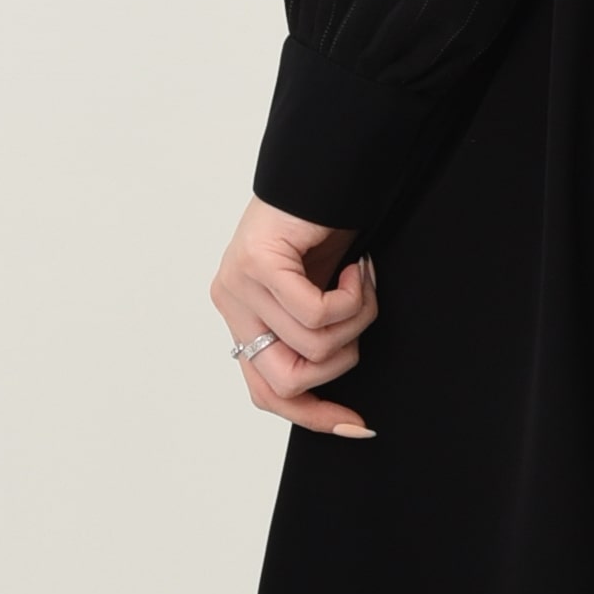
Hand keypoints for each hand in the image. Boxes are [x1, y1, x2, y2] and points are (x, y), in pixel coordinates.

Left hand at [211, 198, 378, 437]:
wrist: (325, 169)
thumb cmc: (326, 226)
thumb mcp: (318, 293)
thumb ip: (309, 333)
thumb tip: (335, 392)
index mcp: (242, 318)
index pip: (266, 392)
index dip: (313, 416)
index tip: (358, 425)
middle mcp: (231, 304)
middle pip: (286, 382)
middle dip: (341, 361)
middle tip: (360, 318)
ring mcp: (238, 284)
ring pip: (311, 347)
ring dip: (356, 320)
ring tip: (362, 282)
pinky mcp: (256, 263)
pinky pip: (316, 313)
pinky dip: (353, 297)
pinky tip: (358, 268)